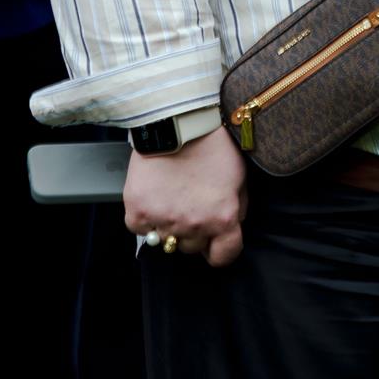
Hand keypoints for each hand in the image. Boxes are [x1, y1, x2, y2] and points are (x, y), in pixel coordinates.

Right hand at [124, 125, 247, 268]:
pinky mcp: (138, 212)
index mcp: (222, 219)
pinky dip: (145, 219)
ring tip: (171, 199)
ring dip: (169, 226)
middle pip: (192, 248)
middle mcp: (194, 226)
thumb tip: (233, 225)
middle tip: (190, 206)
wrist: (177, 122)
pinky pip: (141, 230)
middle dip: (194, 232)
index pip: (224, 257)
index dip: (220, 249)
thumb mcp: (239, 176)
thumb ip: (238, 207)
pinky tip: (153, 198)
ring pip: (166, 242)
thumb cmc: (211, 144)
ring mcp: (164, 221)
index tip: (215, 242)